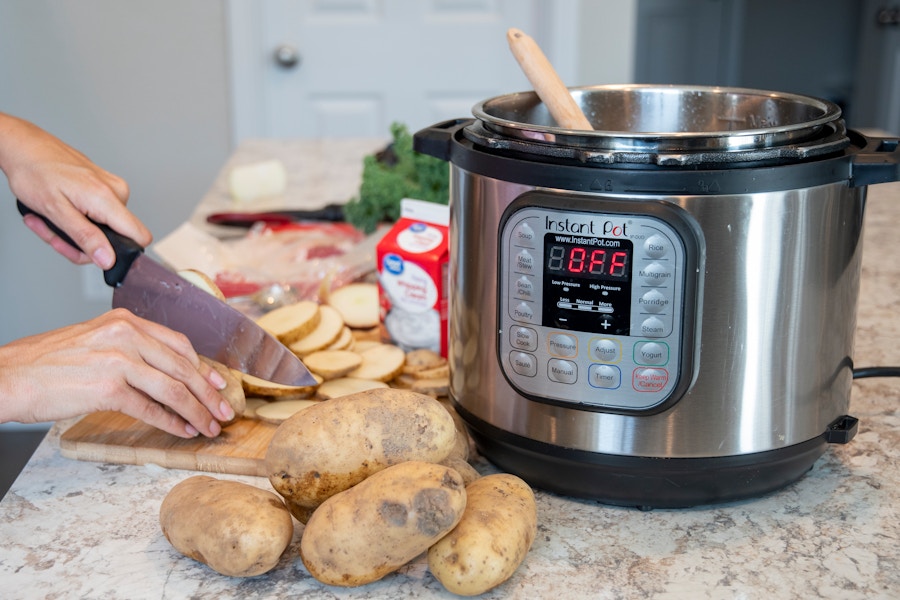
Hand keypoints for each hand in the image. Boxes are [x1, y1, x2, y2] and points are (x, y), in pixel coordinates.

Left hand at [0, 112, 151, 268]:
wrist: (25, 146)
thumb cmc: (34, 172)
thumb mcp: (55, 211)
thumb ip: (85, 237)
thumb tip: (107, 258)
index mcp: (107, 198)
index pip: (139, 236)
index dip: (119, 253)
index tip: (91, 252)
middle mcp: (116, 192)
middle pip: (115, 238)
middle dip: (82, 244)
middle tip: (55, 235)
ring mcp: (112, 188)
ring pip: (103, 229)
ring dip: (74, 233)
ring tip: (49, 221)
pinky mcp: (104, 187)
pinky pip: (97, 216)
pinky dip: (77, 219)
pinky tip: (58, 211)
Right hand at [0, 309, 233, 437]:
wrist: (6, 376)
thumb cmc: (44, 364)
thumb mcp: (93, 341)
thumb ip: (129, 349)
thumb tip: (163, 372)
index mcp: (125, 320)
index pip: (178, 343)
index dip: (203, 366)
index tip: (218, 383)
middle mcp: (126, 335)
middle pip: (183, 366)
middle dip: (208, 393)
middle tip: (224, 411)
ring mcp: (118, 360)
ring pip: (173, 388)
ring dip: (197, 411)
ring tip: (209, 427)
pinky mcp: (108, 387)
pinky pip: (150, 408)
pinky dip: (171, 422)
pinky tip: (182, 430)